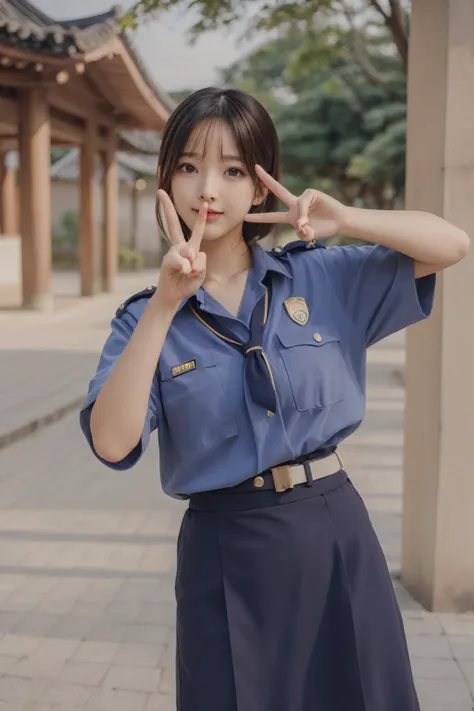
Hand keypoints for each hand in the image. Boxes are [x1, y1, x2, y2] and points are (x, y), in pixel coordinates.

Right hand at [155, 190, 207, 307]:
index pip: (196, 230)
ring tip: (189, 273)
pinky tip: (185, 272)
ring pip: (188, 250)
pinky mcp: (167, 261)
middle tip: (159, 192)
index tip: (204, 204)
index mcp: (191, 248)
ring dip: (192, 264)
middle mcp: (179, 247)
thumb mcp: (200, 275)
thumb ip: (201, 265)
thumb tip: (191, 256)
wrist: (174, 295)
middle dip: (167, 208)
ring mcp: (172, 253)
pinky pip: (180, 260)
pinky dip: (185, 267)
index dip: (201, 217)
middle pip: (172, 224)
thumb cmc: (187, 283)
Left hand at [244, 165, 347, 240]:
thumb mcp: (309, 235)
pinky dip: (304, 213)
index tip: (245, 216)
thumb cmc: (324, 229)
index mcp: (291, 216)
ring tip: (304, 227)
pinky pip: (303, 203)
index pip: (271, 217)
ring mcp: (303, 198)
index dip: (259, 217)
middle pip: (278, 190)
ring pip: (296, 207)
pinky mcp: (311, 193)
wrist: (339, 222)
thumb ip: (302, 232)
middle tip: (255, 168)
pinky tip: (308, 219)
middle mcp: (295, 205)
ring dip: (301, 219)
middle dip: (266, 179)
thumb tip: (299, 223)